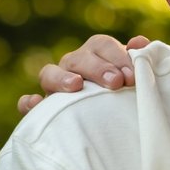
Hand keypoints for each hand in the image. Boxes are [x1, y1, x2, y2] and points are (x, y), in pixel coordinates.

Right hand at [20, 34, 150, 113]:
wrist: (117, 126)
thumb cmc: (129, 95)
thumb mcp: (137, 78)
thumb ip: (138, 60)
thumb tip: (140, 43)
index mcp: (96, 55)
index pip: (101, 44)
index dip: (117, 56)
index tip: (132, 76)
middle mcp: (73, 66)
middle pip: (78, 58)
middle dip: (97, 68)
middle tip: (116, 83)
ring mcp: (55, 86)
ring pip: (48, 73)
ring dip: (61, 77)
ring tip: (76, 85)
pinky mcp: (45, 109)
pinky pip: (28, 103)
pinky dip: (29, 102)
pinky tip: (35, 103)